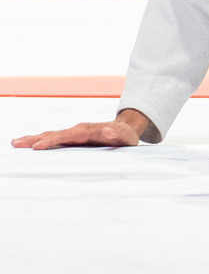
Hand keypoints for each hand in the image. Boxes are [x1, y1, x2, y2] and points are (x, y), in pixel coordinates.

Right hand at [12, 115, 144, 149]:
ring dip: (34, 138)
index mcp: (89, 130)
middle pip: (55, 134)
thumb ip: (117, 133)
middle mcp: (78, 130)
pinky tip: (27, 143)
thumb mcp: (125, 136)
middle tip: (18, 144)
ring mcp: (74, 133)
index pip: (68, 135)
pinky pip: (53, 139)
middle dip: (36, 139)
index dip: (53, 140)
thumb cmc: (125, 136)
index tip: (38, 146)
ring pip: (51, 135)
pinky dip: (39, 140)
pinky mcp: (72, 138)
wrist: (125, 129)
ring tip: (16, 142)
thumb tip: (108, 129)